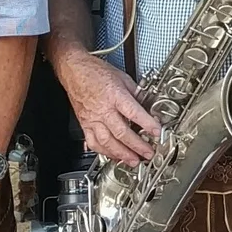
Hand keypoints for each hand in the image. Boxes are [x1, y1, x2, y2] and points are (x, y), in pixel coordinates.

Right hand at [58, 51, 159, 165]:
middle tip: (148, 153)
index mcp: (114, 95)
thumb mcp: (123, 78)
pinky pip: (93, 142)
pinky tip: (113, 156)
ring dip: (122, 154)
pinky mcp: (84, 124)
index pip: (133, 112)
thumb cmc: (96, 72)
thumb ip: (136, 94)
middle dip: (137, 146)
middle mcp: (103, 109)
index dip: (147, 124)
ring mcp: (92, 118)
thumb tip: (149, 105)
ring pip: (107, 142)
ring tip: (133, 161)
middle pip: (121, 132)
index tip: (157, 132)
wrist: (75, 70)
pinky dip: (104, 152)